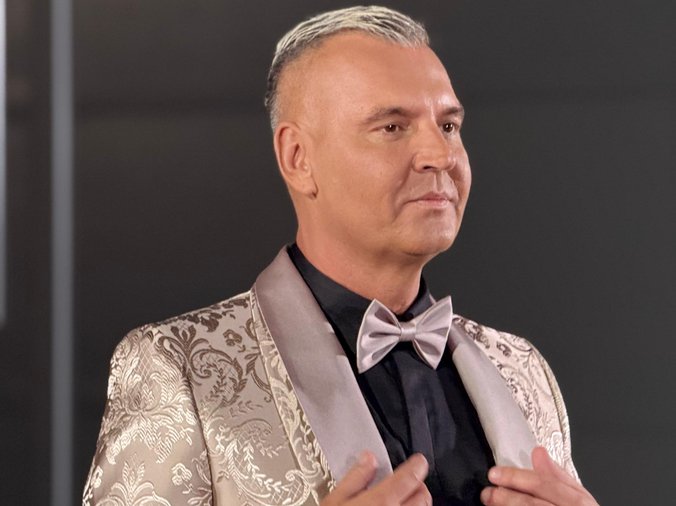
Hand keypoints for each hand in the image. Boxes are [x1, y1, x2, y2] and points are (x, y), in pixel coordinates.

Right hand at [321, 451, 430, 505]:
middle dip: (418, 487)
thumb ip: (355, 478)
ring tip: (402, 503)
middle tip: (409, 483)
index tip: (418, 462)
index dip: (417, 466)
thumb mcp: (334, 501)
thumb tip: (368, 460)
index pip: (409, 479)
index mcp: (381, 502)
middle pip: (423, 498)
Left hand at [480, 447, 598, 505]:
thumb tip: (538, 453)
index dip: (517, 478)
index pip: (545, 485)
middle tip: (487, 493)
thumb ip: (557, 475)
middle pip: (533, 505)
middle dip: (507, 498)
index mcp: (579, 502)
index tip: (495, 473)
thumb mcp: (577, 495)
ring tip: (490, 503)